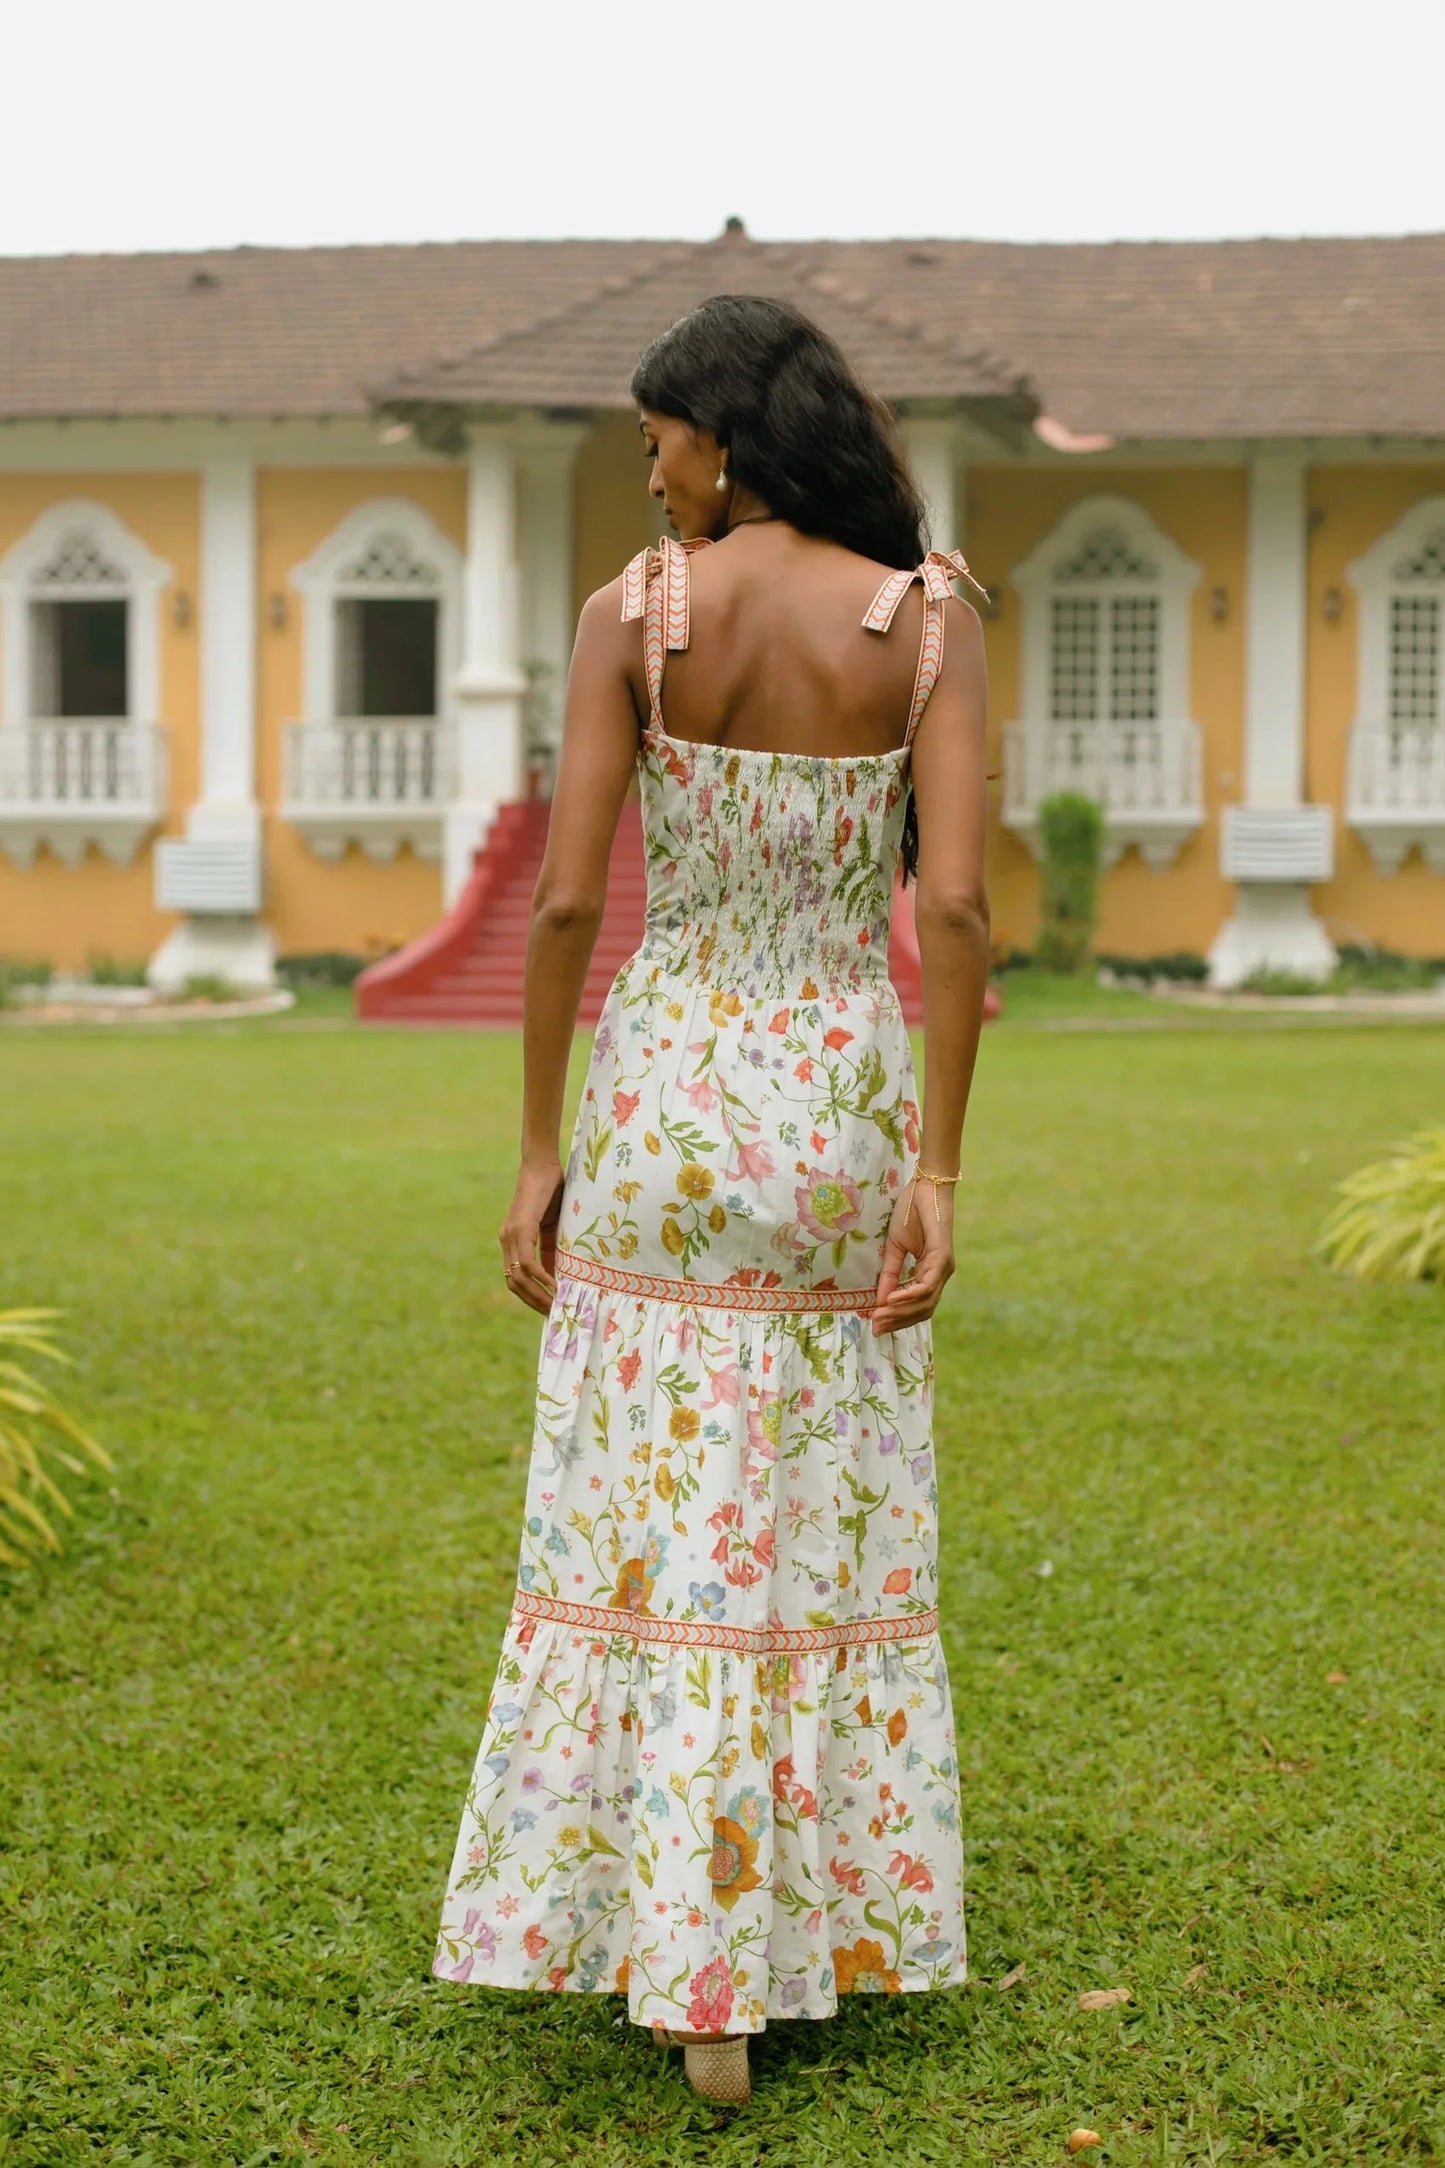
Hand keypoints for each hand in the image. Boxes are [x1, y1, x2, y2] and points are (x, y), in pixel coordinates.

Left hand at [499, 1157, 563, 1315]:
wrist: (543, 1164)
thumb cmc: (553, 1192)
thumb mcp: (554, 1229)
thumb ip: (553, 1252)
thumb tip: (559, 1279)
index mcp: (513, 1242)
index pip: (516, 1279)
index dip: (531, 1297)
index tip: (548, 1310)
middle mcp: (507, 1241)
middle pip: (513, 1284)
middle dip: (533, 1303)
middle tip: (553, 1315)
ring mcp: (511, 1236)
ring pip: (517, 1277)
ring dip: (536, 1295)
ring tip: (555, 1306)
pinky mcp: (520, 1229)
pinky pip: (526, 1262)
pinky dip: (540, 1278)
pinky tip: (554, 1286)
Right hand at [871, 1176, 954, 1334]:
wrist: (925, 1186)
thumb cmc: (911, 1212)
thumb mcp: (894, 1248)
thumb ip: (890, 1274)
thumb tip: (879, 1300)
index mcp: (930, 1273)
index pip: (917, 1306)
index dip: (897, 1318)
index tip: (875, 1326)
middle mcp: (940, 1274)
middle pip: (922, 1310)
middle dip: (897, 1321)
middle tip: (875, 1327)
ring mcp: (944, 1267)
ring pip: (926, 1302)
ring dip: (901, 1312)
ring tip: (880, 1315)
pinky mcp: (944, 1257)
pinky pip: (928, 1285)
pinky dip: (910, 1295)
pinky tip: (892, 1300)